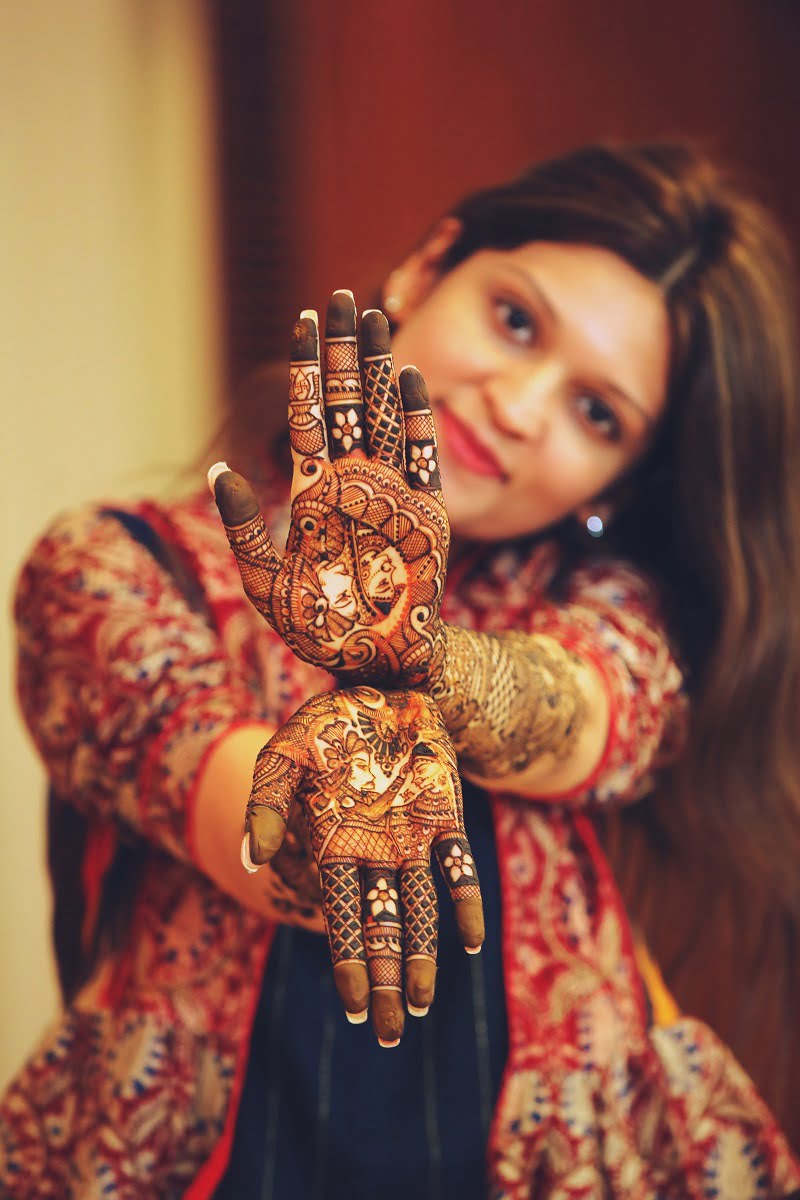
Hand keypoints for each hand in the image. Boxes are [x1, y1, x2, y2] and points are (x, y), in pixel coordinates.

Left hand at [210, 292, 448, 686]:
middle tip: (341, 296)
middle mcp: (352, 481)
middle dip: (342, 349)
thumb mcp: (266, 584)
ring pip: (381, 414)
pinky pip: (421, 454)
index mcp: (313, 492)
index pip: (309, 416)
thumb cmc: (320, 630)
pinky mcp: (425, 510)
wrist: (379, 660)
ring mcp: (390, 490)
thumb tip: (218, 473)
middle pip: (346, 400)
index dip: (307, 368)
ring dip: (377, 366)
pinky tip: (406, 378)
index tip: (303, 320)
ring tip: (374, 318)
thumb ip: (244, 530)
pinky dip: (413, 418)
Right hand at [241, 686, 483, 1044]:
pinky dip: (465, 902)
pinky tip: (470, 942)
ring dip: (421, 956)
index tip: (354, 1004)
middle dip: (383, 981)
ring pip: (420, 910)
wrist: (379, 686)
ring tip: (420, 1004)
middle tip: (390, 1033)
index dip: (349, 962)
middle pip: (381, 929)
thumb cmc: (326, 725)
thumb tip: (255, 858)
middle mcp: (375, 852)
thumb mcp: (284, 755)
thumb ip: (265, 802)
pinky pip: (458, 867)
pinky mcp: (446, 816)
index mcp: (335, 845)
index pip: (342, 918)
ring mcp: (413, 838)